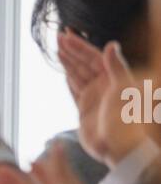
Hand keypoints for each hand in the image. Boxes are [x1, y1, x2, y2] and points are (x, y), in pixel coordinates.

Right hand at [58, 30, 150, 166]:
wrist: (118, 147)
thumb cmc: (125, 119)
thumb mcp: (124, 89)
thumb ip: (116, 66)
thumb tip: (111, 45)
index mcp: (113, 78)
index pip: (93, 56)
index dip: (79, 46)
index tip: (66, 36)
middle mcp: (103, 85)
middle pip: (84, 63)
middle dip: (71, 50)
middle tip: (57, 38)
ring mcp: (93, 97)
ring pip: (77, 75)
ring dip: (67, 63)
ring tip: (56, 50)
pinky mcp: (84, 110)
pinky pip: (74, 90)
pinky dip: (68, 80)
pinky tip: (63, 71)